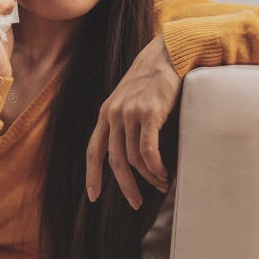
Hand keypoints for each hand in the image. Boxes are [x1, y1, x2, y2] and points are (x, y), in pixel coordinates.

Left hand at [86, 34, 181, 208]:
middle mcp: (113, 115)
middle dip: (124, 186)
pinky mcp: (149, 113)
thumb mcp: (129, 100)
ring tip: (161, 184)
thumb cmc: (151, 81)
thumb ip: (123, 121)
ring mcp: (130, 114)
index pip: (93, 151)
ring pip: (135, 158)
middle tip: (135, 203)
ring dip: (149, 177)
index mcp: (105, 114)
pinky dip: (156, 167)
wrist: (166, 55)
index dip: (92, 175)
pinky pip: (148, 150)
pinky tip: (164, 175)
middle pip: (114, 160)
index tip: (94, 196)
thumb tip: (128, 151)